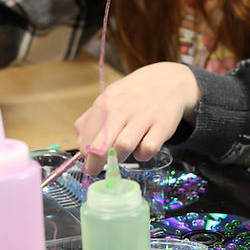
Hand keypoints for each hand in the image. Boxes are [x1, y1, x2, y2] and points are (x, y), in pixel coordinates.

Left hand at [74, 62, 198, 174]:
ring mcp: (143, 117)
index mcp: (105, 104)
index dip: (85, 155)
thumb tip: (81, 145)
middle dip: (95, 164)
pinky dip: (143, 155)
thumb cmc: (134, 95)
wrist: (168, 80)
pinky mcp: (163, 125)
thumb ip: (91, 120)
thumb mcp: (109, 98)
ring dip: (119, 158)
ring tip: (121, 156)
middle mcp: (122, 110)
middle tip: (97, 170)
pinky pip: (148, 149)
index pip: (86, 138)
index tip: (89, 161)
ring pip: (123, 147)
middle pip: (100, 146)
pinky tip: (142, 150)